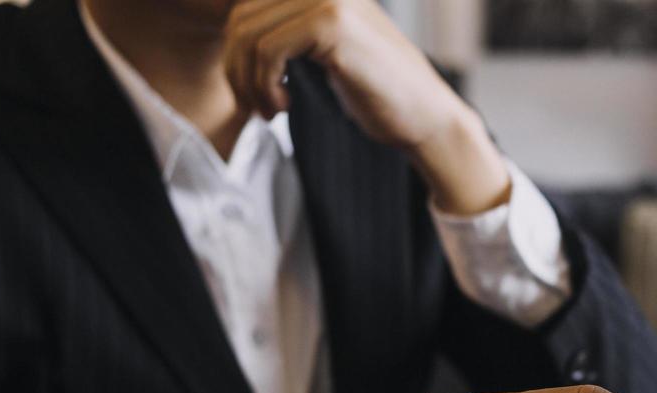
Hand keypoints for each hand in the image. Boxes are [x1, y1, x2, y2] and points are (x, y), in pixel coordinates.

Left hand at [222, 0, 509, 213]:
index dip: (235, 52)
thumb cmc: (375, 93)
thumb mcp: (321, 54)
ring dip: (249, 83)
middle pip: (240, 17)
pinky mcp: (332, 21)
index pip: (245, 6)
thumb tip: (232, 37)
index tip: (251, 90)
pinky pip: (267, 50)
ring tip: (270, 112)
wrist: (424, 116)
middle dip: (237, 70)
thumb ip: (284, 35)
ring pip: (249, 35)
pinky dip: (264, 86)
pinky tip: (283, 106)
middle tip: (257, 108)